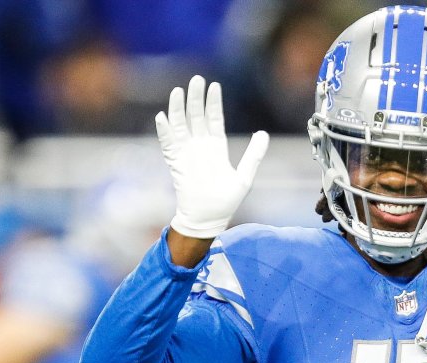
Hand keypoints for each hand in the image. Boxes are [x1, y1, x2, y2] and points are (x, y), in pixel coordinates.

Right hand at [155, 75, 268, 237]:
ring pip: (181, 125)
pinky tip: (163, 117)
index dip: (214, 102)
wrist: (208, 218)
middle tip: (197, 79)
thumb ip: (254, 154)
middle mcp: (200, 147)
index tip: (214, 85)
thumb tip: (263, 133)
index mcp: (217, 147)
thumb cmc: (226, 201)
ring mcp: (187, 153)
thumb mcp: (245, 176)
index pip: (214, 119)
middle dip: (196, 98)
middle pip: (196, 116)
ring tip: (179, 90)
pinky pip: (168, 144)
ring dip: (179, 108)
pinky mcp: (176, 163)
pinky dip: (165, 131)